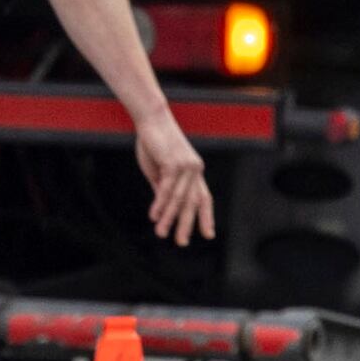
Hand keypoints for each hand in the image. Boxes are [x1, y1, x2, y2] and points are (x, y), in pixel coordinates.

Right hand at [132, 108, 216, 246]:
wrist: (151, 118)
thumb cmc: (153, 142)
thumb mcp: (157, 169)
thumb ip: (162, 187)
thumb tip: (163, 209)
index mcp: (194, 171)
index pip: (204, 197)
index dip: (206, 216)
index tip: (208, 235)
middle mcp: (195, 169)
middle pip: (193, 203)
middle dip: (187, 224)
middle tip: (182, 242)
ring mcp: (186, 166)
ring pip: (179, 199)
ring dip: (169, 218)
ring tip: (161, 233)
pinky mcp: (174, 163)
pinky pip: (167, 189)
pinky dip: (160, 204)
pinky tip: (154, 216)